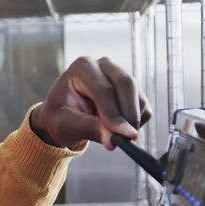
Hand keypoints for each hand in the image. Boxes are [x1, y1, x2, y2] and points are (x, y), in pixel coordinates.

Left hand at [30, 57, 151, 150]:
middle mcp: (104, 65)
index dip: (113, 114)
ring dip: (131, 121)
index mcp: (82, 67)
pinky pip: (144, 108)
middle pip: (126, 85)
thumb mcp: (66, 125)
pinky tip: (117, 128)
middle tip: (126, 140)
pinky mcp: (133, 89)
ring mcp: (120, 74)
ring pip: (138, 98)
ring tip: (111, 135)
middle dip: (128, 115)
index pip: (103, 89)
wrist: (64, 116)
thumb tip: (114, 139)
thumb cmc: (60, 117)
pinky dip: (136, 123)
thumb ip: (90, 129)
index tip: (121, 136)